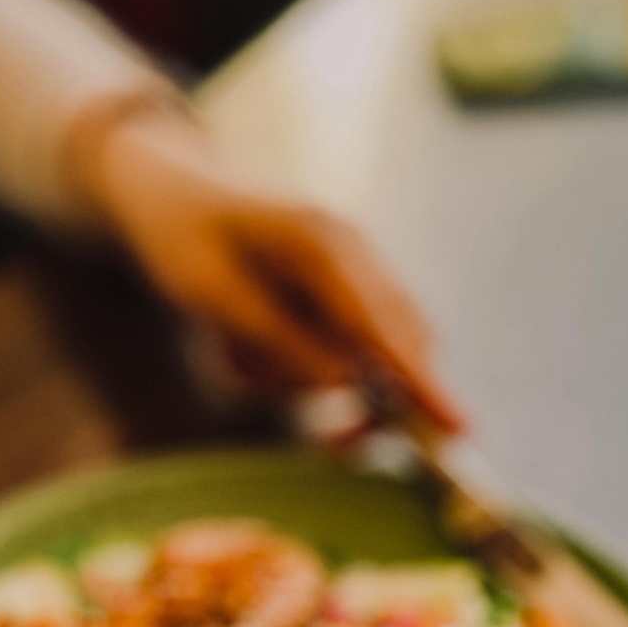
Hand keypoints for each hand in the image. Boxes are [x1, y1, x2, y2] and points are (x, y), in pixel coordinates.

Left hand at [71, 100, 462, 431]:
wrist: (170, 184)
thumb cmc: (179, 235)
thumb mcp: (210, 294)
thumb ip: (277, 339)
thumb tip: (342, 382)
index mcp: (320, 243)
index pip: (382, 327)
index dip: (420, 381)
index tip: (458, 428)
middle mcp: (352, 250)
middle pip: (399, 342)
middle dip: (370, 401)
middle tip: (333, 442)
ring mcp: (353, 266)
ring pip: (372, 352)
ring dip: (307, 377)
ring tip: (231, 350)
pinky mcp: (342, 285)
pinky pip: (345, 345)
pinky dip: (299, 364)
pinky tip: (242, 342)